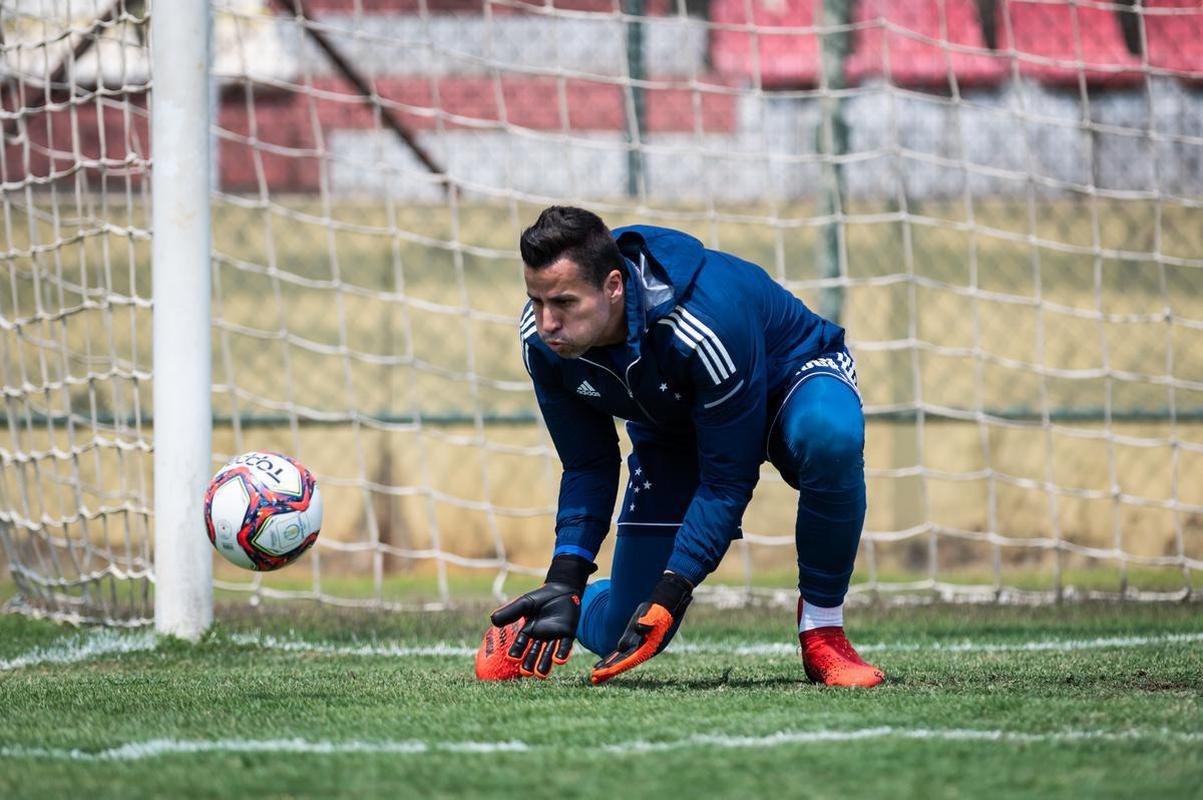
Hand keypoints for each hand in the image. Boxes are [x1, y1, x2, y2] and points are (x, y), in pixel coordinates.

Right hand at [489, 554, 594, 677]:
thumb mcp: (525, 603)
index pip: (521, 644)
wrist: (561, 589)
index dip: (517, 651)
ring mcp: (555, 637)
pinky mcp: (567, 634)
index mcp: (529, 631)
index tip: (511, 658)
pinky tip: (558, 660)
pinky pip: (564, 646)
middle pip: (534, 653)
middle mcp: (541, 637)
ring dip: (544, 664)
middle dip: (530, 663)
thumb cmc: (542, 597)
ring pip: (548, 653)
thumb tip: (492, 620)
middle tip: (525, 672)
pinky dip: (561, 654)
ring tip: (540, 674)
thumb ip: (511, 612)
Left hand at [591, 572, 692, 684]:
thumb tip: (640, 626)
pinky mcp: (632, 641)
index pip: (628, 660)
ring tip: (594, 676)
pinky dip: (611, 659)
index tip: (604, 672)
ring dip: (607, 667)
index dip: (616, 666)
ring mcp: (636, 647)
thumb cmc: (657, 609)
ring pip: (619, 660)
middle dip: (608, 671)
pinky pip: (620, 653)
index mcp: (646, 647)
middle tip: (593, 679)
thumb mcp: (653, 614)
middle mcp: (641, 650)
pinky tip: (602, 664)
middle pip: (622, 664)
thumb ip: (647, 621)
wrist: (662, 605)